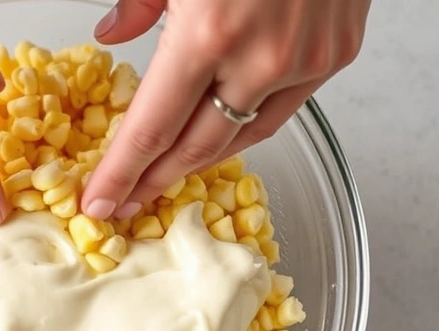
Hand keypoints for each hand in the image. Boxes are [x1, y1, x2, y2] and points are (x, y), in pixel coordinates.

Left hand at [82, 0, 370, 219]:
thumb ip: (139, 1)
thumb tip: (111, 36)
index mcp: (210, 33)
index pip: (152, 129)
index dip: (123, 173)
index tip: (101, 203)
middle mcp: (262, 59)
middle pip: (197, 148)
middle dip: (156, 181)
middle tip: (127, 202)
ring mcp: (307, 61)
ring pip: (244, 137)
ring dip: (201, 162)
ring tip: (167, 178)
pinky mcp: (338, 54)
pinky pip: (282, 110)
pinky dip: (245, 128)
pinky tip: (220, 135)